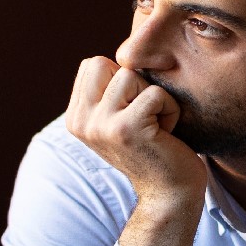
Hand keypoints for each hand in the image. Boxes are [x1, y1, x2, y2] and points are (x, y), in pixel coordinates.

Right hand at [65, 56, 204, 208]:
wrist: (170, 193)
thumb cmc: (154, 147)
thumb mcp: (120, 118)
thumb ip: (108, 91)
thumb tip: (121, 52)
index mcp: (76, 117)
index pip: (93, 64)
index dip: (122, 80)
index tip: (132, 112)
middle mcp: (80, 122)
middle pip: (103, 63)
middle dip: (133, 83)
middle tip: (145, 115)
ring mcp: (100, 126)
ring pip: (129, 75)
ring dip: (154, 97)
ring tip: (156, 126)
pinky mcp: (126, 128)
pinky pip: (154, 93)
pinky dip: (170, 109)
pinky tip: (167, 134)